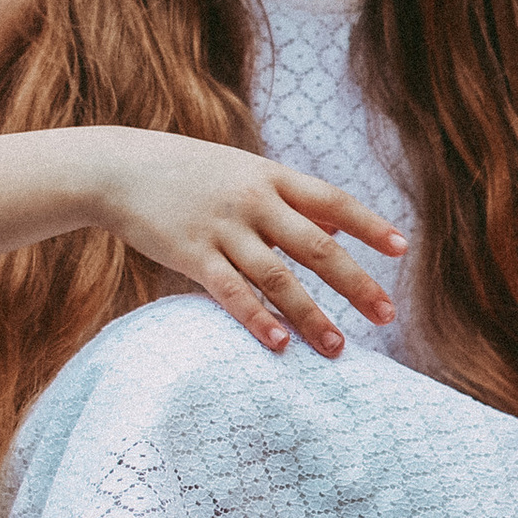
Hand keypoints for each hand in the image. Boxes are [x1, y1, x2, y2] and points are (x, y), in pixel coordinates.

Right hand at [96, 129, 402, 357]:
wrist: (116, 168)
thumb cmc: (192, 173)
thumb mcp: (247, 173)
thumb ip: (294, 199)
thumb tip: (340, 224)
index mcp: (273, 178)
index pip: (334, 201)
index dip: (369, 226)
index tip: (402, 250)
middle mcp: (254, 202)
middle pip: (317, 247)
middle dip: (356, 284)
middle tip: (388, 316)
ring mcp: (222, 228)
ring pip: (278, 278)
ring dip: (311, 316)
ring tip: (337, 349)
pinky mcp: (191, 254)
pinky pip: (231, 292)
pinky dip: (257, 318)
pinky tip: (280, 344)